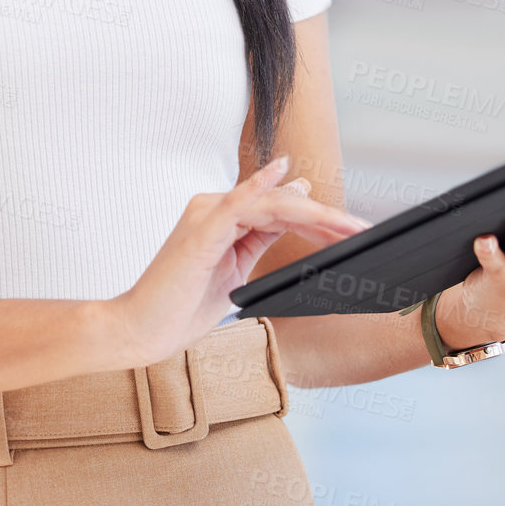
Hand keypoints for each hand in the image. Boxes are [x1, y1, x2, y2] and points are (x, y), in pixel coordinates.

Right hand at [109, 154, 371, 366]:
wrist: (141, 329)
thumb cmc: (180, 308)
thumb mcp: (234, 274)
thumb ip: (258, 243)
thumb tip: (288, 219)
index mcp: (222, 219)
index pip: (280, 211)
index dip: (319, 220)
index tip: (352, 230)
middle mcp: (214, 208)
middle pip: (283, 205)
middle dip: (326, 219)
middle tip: (362, 229)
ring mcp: (207, 215)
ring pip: (273, 205)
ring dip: (316, 216)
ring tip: (348, 227)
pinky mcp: (202, 230)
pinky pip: (239, 203)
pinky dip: (263, 187)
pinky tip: (286, 176)